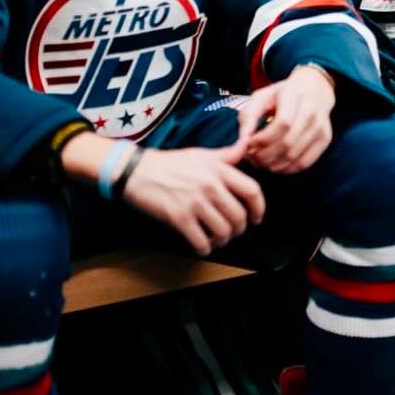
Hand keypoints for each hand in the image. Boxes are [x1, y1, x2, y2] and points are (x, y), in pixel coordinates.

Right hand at [123, 142, 265, 256]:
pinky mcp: (178, 218)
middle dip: (239, 229)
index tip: (256, 218)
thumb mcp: (201, 153)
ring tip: (217, 238)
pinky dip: (205, 248)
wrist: (135, 170)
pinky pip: (201, 241)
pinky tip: (202, 246)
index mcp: (219, 169)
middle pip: (240, 216)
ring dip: (223, 240)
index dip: (259, 208)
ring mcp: (195, 202)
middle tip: (233, 231)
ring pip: (223, 231)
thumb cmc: (169, 163)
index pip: (252, 191)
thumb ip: (227, 155)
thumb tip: (246, 146)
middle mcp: (210, 185)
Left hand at [238, 65, 336, 173]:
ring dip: (273, 164)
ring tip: (261, 162)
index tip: (249, 143)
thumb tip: (242, 142)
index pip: (282, 124)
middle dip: (265, 155)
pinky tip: (275, 165)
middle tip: (252, 158)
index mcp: (294, 97)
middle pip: (288, 143)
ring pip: (295, 156)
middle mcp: (311, 111)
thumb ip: (248, 116)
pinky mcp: (325, 139)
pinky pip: (304, 163)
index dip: (263, 139)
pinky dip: (287, 169)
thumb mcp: (261, 97)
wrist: (314, 89)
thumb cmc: (281, 95)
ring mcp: (321, 126)